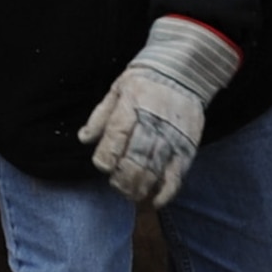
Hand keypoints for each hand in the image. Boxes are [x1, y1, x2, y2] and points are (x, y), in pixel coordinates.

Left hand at [78, 16, 239, 205]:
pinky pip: (178, 174)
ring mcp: (173, 136)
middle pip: (135, 159)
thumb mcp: (117, 89)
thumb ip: (100, 116)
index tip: (103, 166)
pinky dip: (166, 191)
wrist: (184, 70)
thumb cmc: (145, 81)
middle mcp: (153, 122)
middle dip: (122, 179)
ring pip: (155, 170)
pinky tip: (155, 200)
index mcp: (132, 105)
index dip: (106, 157)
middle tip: (116, 186)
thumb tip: (84, 138)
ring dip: (140, 187)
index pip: (116, 137)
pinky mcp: (188, 146)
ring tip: (131, 194)